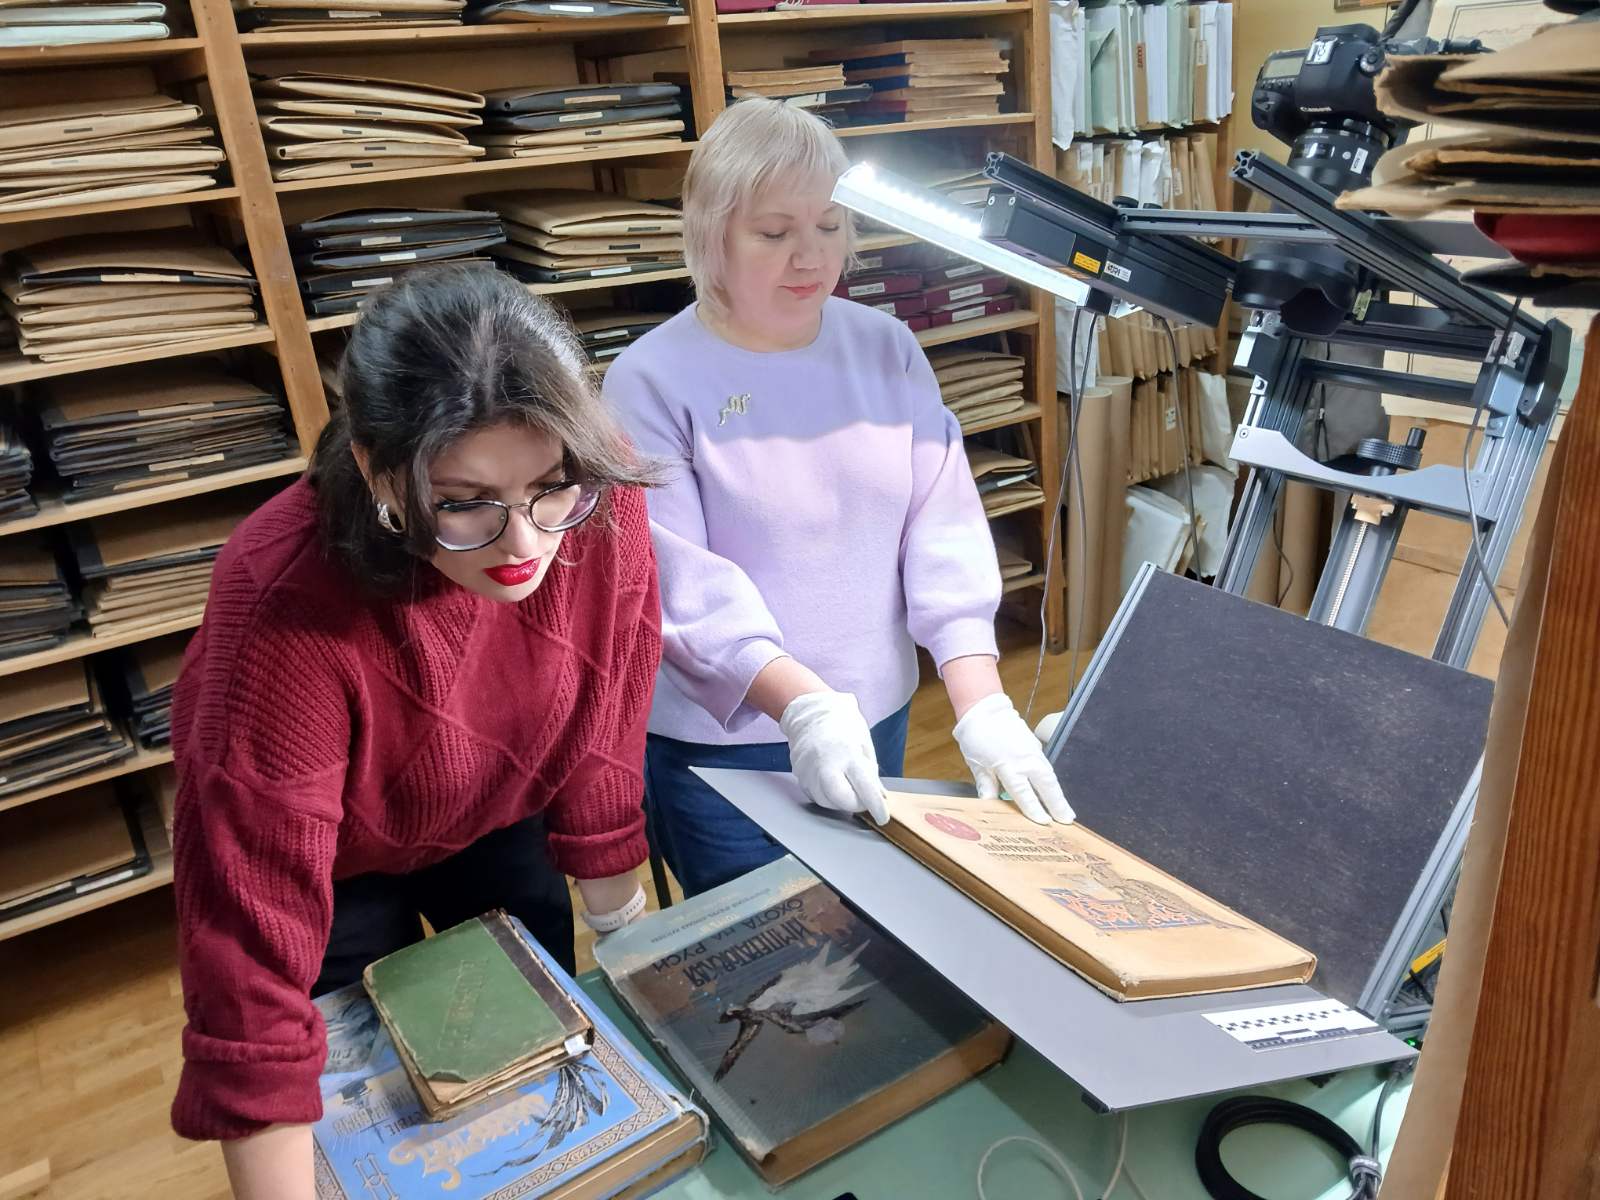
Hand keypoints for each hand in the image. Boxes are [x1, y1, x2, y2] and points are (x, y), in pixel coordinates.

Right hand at [779, 691, 888, 824]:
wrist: (811, 712)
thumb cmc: (842, 724)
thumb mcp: (864, 743)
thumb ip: (870, 772)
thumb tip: (878, 795)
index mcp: (847, 752)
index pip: (864, 787)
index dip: (876, 806)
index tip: (882, 817)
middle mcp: (825, 763)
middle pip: (840, 799)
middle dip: (855, 805)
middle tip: (863, 799)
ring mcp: (808, 769)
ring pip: (826, 801)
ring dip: (841, 801)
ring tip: (848, 787)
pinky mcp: (798, 774)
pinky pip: (815, 794)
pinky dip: (827, 795)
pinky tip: (834, 783)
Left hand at [952, 693, 1074, 824]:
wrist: (984, 708)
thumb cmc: (977, 736)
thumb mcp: (976, 763)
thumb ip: (986, 784)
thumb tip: (989, 804)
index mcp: (1008, 764)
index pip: (1024, 792)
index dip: (1034, 809)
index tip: (1044, 822)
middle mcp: (1025, 758)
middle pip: (1046, 784)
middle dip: (1057, 803)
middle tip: (1067, 821)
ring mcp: (1033, 751)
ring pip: (1050, 776)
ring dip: (1059, 794)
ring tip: (1067, 812)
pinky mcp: (1036, 746)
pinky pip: (1047, 767)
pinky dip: (1052, 782)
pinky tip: (1055, 794)